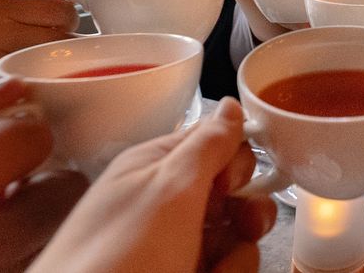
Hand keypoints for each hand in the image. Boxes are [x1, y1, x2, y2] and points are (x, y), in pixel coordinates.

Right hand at [0, 0, 78, 82]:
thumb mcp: (0, 6)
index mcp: (0, 4)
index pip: (60, 9)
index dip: (70, 20)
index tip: (63, 27)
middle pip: (60, 38)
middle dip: (67, 45)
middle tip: (58, 51)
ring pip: (49, 65)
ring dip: (54, 67)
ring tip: (44, 65)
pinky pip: (30, 85)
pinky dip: (37, 84)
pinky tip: (29, 82)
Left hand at [31, 98, 276, 272]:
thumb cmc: (115, 259)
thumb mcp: (169, 189)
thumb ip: (207, 145)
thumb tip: (231, 106)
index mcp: (156, 169)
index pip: (216, 145)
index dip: (236, 163)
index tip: (228, 184)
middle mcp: (167, 206)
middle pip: (235, 196)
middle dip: (247, 213)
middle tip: (235, 227)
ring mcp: (175, 247)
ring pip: (237, 240)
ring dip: (237, 256)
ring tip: (212, 270)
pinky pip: (226, 269)